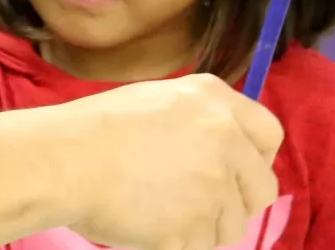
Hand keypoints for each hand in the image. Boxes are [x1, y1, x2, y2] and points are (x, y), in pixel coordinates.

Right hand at [45, 74, 283, 249]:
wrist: (64, 161)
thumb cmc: (97, 128)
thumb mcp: (160, 100)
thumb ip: (202, 120)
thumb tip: (225, 150)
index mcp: (216, 104)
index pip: (270, 135)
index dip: (255, 159)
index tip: (236, 173)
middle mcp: (226, 142)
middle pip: (262, 189)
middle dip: (237, 202)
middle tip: (202, 205)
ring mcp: (213, 188)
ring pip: (232, 225)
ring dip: (205, 227)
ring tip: (163, 212)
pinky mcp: (194, 228)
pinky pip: (199, 247)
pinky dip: (178, 243)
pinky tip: (149, 224)